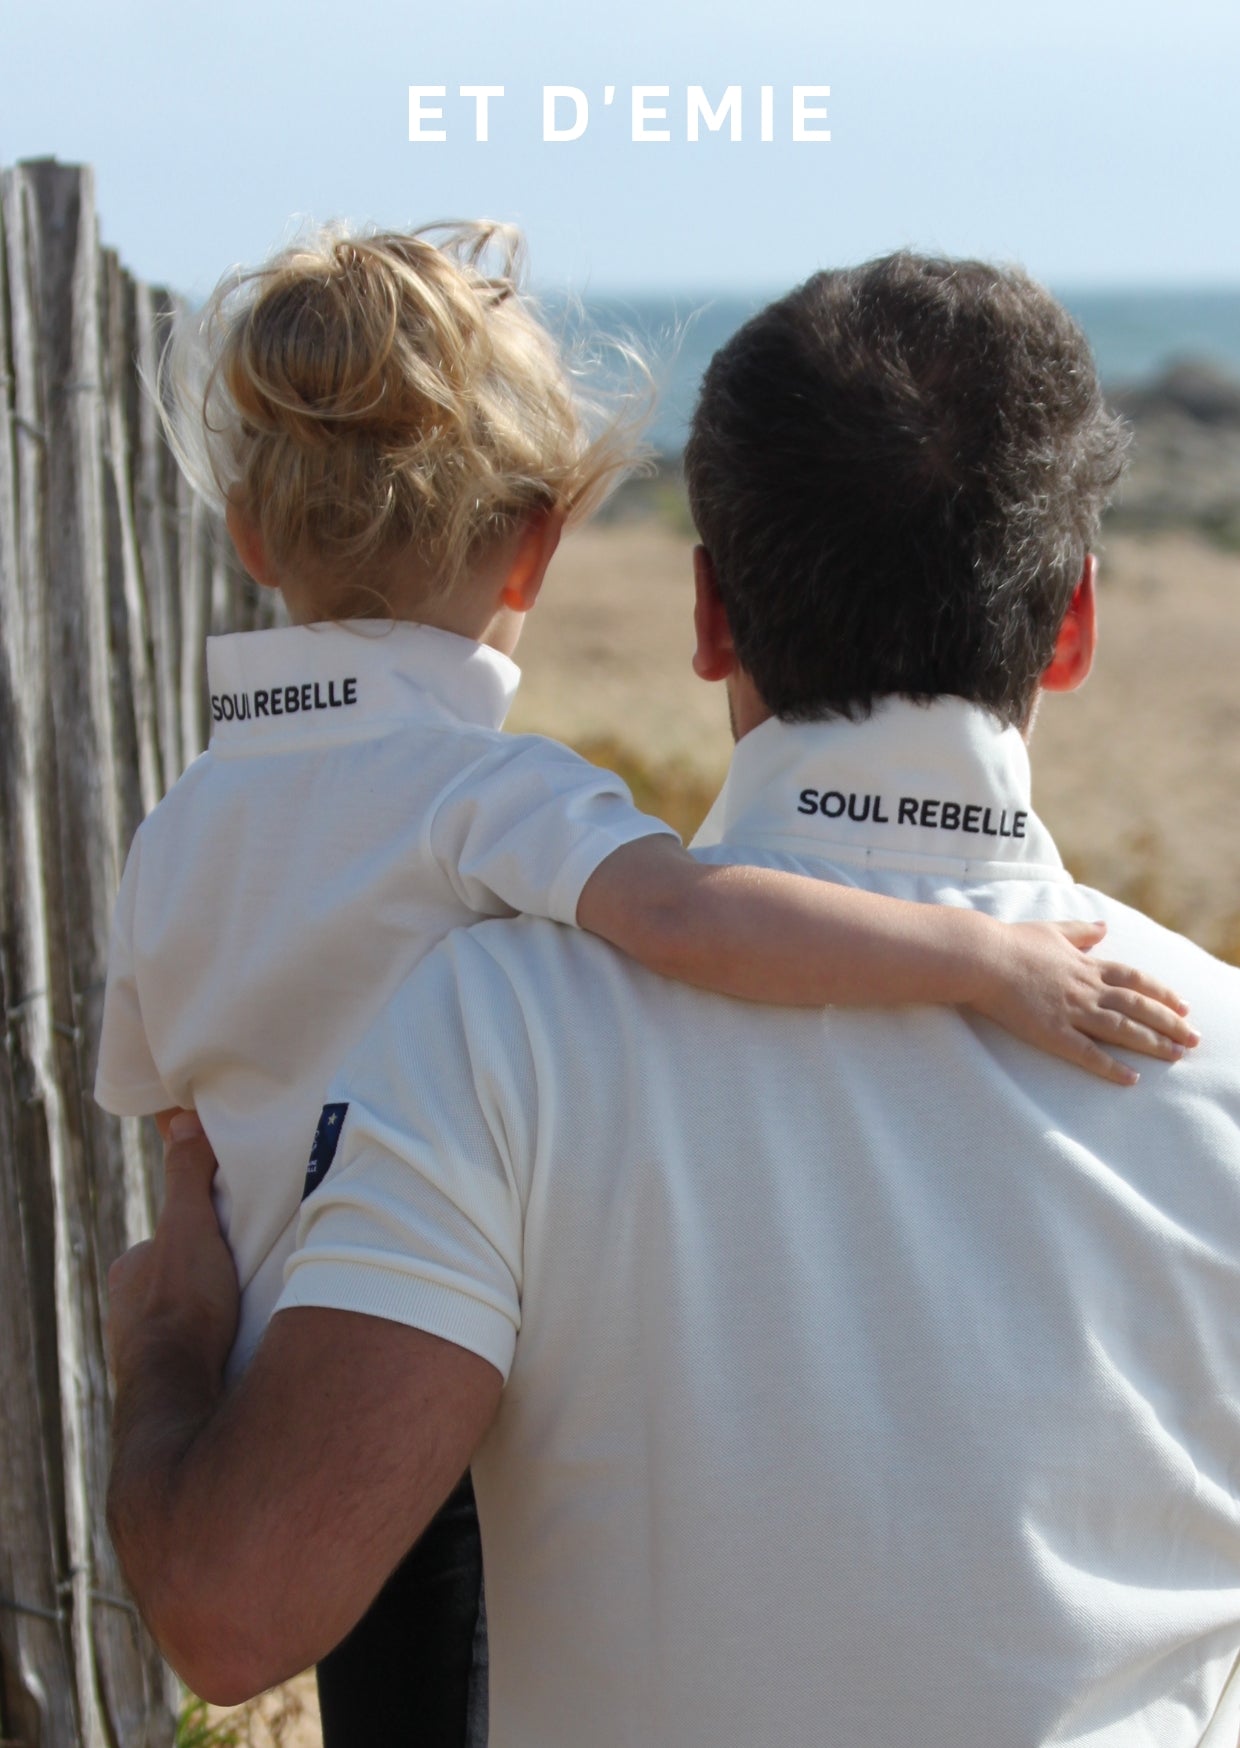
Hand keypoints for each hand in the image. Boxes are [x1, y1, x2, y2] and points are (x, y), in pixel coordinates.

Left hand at [107, 1112, 238, 1385]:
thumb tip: (183, 1119)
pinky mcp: (170, 1383)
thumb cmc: (180, 1306)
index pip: (173, 1238)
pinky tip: (244, 1346)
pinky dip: (220, 1345)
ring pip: (191, 1317)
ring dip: (219, 1312)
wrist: (180, 1392)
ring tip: (254, 1310)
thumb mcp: (189, 1226)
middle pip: (182, 1278)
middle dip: (212, 1275)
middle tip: (250, 1273)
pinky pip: (201, 1351)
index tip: (235, 1236)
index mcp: (130, 1272)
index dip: (205, 1232)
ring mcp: (147, 1350)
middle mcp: (129, 1313)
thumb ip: (187, 1176)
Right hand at [971, 918, 1199, 1085]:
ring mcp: (1071, 1011)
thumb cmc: (1011, 942)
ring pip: (1122, 1030)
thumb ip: (1080, 931)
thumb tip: (1103, 926)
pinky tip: (1131, 1078)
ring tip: (1176, 1056)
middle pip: (1138, 1007)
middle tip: (1193, 1038)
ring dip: (1152, 1044)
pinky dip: (1111, 1067)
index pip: (1135, 980)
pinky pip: (1088, 1053)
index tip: (1183, 1005)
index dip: (1161, 993)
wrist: (982, 958)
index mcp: (1086, 965)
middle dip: (1169, 1023)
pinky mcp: (1052, 1032)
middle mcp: (1086, 988)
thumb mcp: (1051, 930)